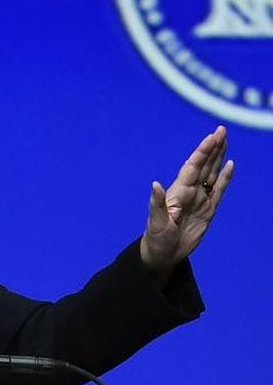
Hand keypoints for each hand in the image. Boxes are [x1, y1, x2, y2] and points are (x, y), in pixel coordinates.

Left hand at [140, 125, 233, 279]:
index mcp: (178, 192)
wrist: (163, 255)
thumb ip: (157, 203)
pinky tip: (230, 164)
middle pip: (204, 165)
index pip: (192, 167)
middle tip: (221, 130)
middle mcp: (189, 192)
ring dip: (218, 157)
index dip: (202, 152)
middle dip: (212, 148)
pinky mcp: (208, 210)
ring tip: (225, 141)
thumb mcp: (156, 223)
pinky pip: (219, 190)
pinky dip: (225, 177)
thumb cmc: (156, 239)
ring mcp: (200, 200)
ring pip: (212, 174)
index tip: (211, 137)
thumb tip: (155, 184)